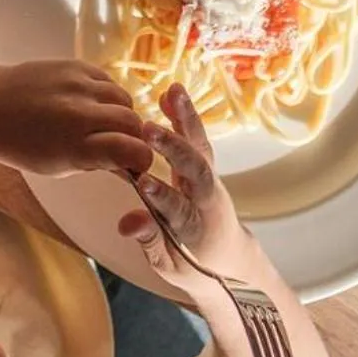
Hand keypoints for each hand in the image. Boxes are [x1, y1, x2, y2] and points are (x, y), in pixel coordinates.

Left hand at [0, 60, 150, 177]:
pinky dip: (107, 95)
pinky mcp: (75, 65)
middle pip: (132, 122)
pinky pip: (108, 81)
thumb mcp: (60, 165)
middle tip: (126, 144)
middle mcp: (78, 113)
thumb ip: (99, 164)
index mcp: (73, 147)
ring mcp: (77, 85)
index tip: (141, 164)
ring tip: (106, 124)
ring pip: (124, 98)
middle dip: (135, 137)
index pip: (128, 150)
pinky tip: (93, 105)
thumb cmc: (24, 144)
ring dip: (123, 113)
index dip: (142, 159)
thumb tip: (133, 168)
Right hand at [117, 84, 252, 291]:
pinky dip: (185, 115)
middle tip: (148, 129)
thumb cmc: (193, 265)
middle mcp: (207, 199)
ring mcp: (209, 179)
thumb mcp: (168, 265)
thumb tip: (127, 223)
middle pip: (196, 170)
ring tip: (172, 91)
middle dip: (173, 148)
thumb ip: (150, 242)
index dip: (163, 197)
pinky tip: (171, 92)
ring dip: (186, 119)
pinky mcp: (206, 165)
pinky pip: (197, 138)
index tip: (142, 182)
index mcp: (196, 229)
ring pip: (201, 147)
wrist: (230, 257)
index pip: (180, 211)